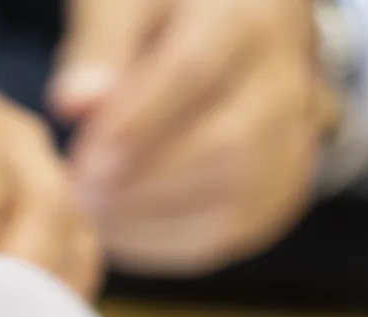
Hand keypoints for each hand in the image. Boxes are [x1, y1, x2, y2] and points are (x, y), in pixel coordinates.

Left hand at [49, 0, 339, 273]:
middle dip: (142, 181)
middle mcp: (284, 81)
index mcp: (244, 19)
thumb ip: (99, 47)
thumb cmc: (163, 14)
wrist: (225, 34)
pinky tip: (119, 230)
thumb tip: (76, 104)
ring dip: (150, 217)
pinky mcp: (278, 190)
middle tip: (78, 190)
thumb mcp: (122, 4)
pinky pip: (229, 231)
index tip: (83, 157)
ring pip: (233, 196)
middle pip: (226, 146)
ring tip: (91, 209)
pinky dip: (166, 242)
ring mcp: (291, 141)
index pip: (195, 73)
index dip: (135, 124)